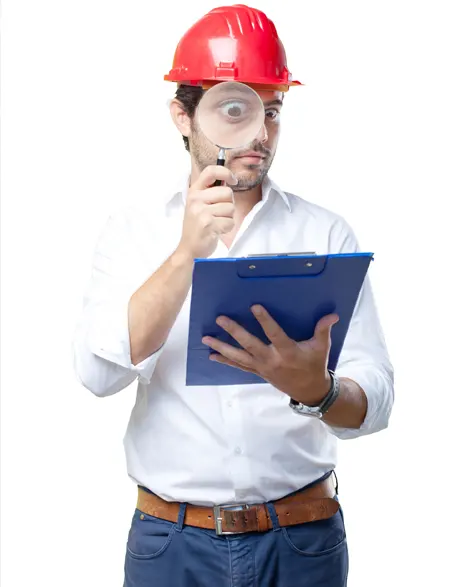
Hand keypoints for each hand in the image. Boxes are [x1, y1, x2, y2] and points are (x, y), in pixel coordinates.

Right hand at [176, 166, 237, 258]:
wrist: (189, 249)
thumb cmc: (197, 227)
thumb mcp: (198, 205)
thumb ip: (211, 192)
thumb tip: (229, 180)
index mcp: (194, 192)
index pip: (211, 171)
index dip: (226, 172)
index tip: (233, 180)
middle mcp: (196, 199)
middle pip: (227, 192)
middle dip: (229, 204)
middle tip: (218, 214)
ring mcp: (201, 212)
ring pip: (231, 208)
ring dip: (228, 218)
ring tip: (216, 223)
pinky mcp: (208, 224)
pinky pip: (230, 222)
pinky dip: (227, 228)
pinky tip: (217, 231)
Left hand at [202, 305, 339, 405]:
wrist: (309, 390)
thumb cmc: (314, 365)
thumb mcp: (321, 347)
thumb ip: (323, 330)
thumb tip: (333, 315)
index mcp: (288, 352)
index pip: (274, 334)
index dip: (265, 320)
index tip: (254, 306)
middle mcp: (271, 359)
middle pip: (249, 344)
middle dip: (234, 331)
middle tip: (220, 319)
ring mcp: (262, 367)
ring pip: (238, 356)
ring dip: (221, 347)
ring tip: (206, 338)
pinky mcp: (257, 372)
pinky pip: (238, 366)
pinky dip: (225, 361)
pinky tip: (211, 355)